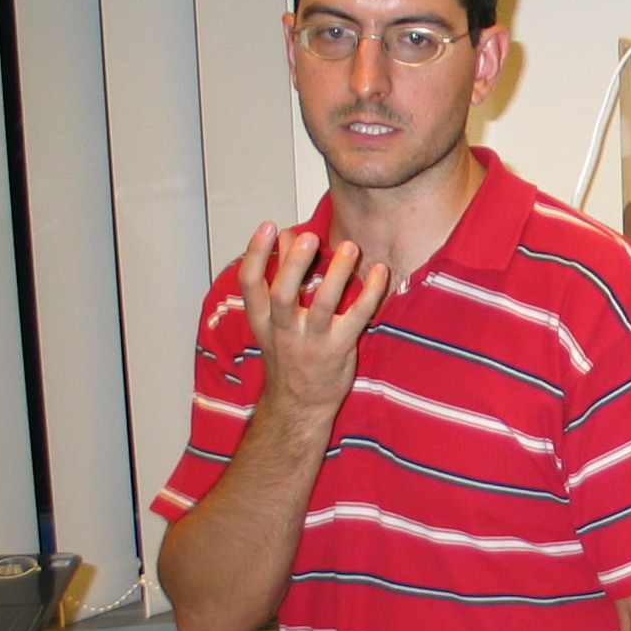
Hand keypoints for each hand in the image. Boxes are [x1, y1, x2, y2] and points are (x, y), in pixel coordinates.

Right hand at [237, 222, 388, 420]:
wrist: (300, 405)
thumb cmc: (289, 355)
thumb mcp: (273, 321)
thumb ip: (281, 276)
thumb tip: (286, 235)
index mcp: (262, 320)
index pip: (250, 284)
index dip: (257, 253)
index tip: (269, 226)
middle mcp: (283, 330)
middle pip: (282, 293)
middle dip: (294, 263)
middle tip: (309, 236)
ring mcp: (312, 341)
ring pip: (322, 304)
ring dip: (338, 273)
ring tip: (350, 247)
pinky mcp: (339, 349)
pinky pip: (357, 317)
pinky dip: (371, 293)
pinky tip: (379, 272)